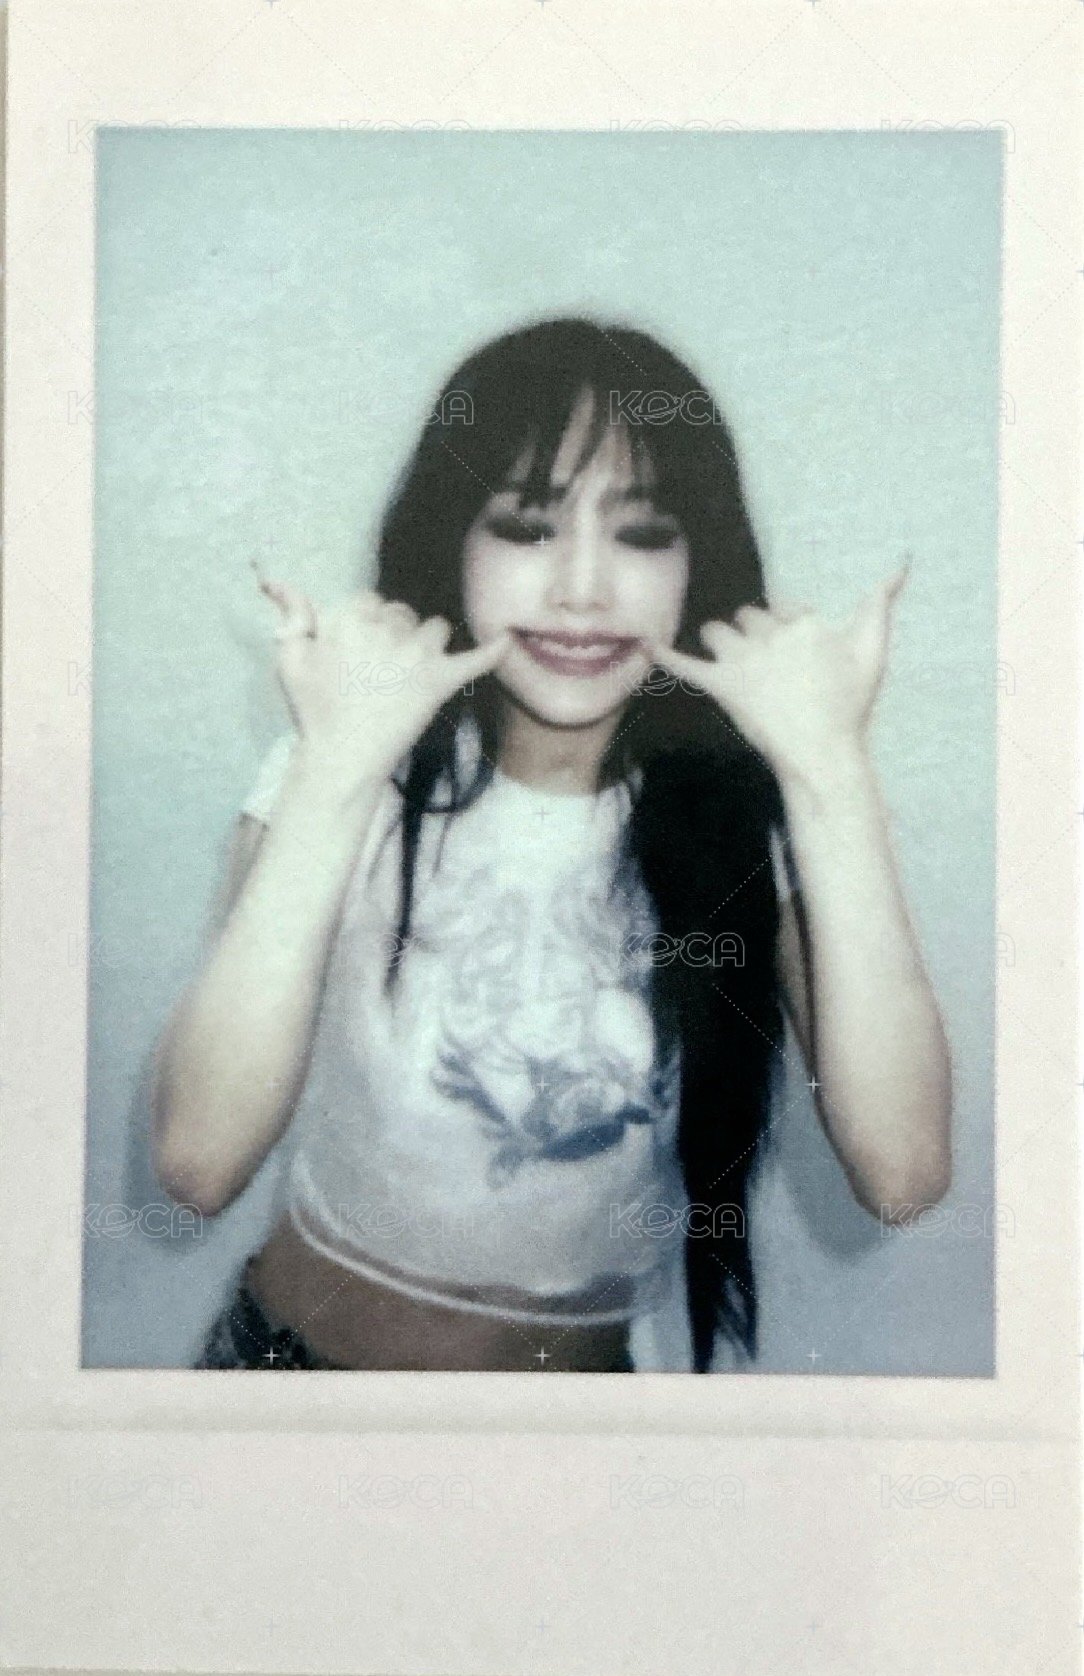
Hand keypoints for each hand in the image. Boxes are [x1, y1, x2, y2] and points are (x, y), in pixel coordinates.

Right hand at [254, 562, 510, 783]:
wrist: (341, 759)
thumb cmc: (313, 710)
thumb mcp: (290, 659)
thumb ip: (291, 616)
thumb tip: (276, 582)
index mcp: (348, 619)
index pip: (367, 600)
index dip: (363, 623)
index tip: (357, 650)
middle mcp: (386, 630)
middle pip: (401, 612)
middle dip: (393, 632)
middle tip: (379, 668)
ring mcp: (417, 655)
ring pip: (435, 627)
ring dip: (426, 642)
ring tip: (411, 670)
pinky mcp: (440, 682)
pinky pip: (476, 659)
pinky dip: (493, 650)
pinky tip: (506, 638)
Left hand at [646, 559, 910, 787]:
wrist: (822, 753)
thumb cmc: (850, 704)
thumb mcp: (873, 649)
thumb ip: (881, 601)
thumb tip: (902, 561)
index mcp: (803, 623)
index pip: (783, 607)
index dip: (787, 628)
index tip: (796, 654)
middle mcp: (770, 635)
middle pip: (748, 618)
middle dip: (754, 635)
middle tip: (768, 668)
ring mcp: (743, 661)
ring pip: (718, 632)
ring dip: (721, 642)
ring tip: (732, 662)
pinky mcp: (722, 687)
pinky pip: (686, 665)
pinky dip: (663, 654)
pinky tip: (644, 643)